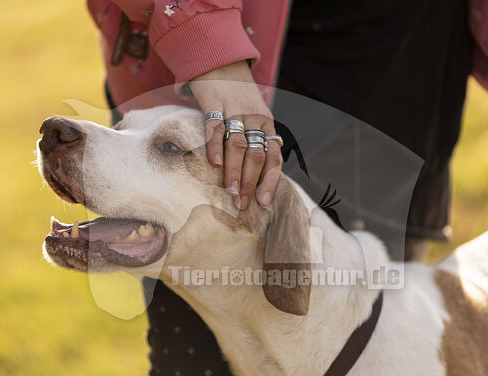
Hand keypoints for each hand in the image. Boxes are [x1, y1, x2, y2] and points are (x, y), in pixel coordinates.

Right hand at [189, 61, 281, 208]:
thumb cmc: (237, 96)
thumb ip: (255, 140)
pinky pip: (215, 127)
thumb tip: (255, 177)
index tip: (263, 201)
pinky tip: (213, 164)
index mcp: (267, 124)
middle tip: (242, 204)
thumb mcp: (254, 116)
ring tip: (231, 192)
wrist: (221, 60)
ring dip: (235, 171)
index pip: (274, 156)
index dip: (269, 180)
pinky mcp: (214, 101)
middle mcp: (255, 118)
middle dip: (251, 182)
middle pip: (257, 155)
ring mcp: (235, 109)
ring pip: (238, 145)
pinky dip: (214, 146)